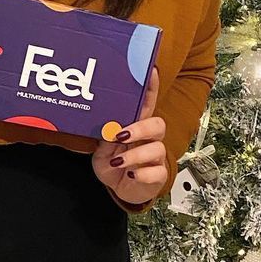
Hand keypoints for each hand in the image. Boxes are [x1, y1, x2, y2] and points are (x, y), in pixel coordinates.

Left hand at [91, 67, 167, 205]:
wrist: (120, 190)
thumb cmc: (114, 166)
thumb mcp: (102, 152)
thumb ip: (105, 139)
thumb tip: (107, 128)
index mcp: (137, 128)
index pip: (147, 104)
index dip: (151, 87)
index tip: (151, 71)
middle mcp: (149, 140)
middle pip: (157, 124)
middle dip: (141, 128)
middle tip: (121, 135)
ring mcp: (156, 158)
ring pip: (157, 149)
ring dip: (135, 155)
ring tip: (118, 162)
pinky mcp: (158, 176)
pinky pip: (157, 172)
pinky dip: (142, 174)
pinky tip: (132, 174)